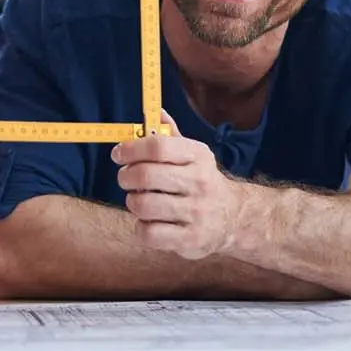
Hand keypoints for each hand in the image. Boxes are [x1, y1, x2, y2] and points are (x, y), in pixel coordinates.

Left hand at [112, 111, 246, 260]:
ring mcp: (196, 212)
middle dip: (126, 177)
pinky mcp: (190, 239)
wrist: (233, 218)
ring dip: (133, 202)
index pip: (158, 146)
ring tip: (139, 201)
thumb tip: (155, 112)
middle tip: (125, 178)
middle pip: (146, 176)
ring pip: (143, 205)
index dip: (131, 149)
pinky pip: (149, 233)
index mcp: (197, 156)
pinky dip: (140, 227)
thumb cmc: (201, 181)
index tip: (118, 154)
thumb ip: (171, 135)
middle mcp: (199, 182)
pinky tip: (148, 222)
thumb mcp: (192, 155)